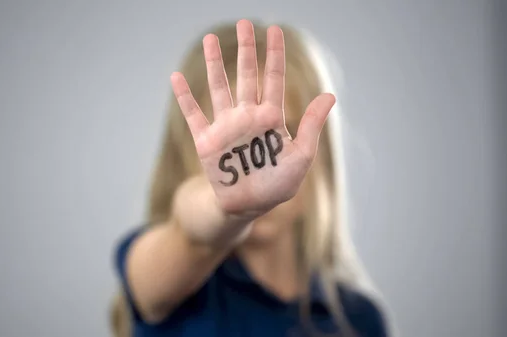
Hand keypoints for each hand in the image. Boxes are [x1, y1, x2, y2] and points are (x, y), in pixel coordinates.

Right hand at [171, 20, 334, 215]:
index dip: (273, 55)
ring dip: (213, 64)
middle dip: (245, 49)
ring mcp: (225, 126)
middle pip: (245, 75)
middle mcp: (247, 116)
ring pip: (219, 87)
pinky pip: (193, 114)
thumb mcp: (300, 158)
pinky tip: (176, 78)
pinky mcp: (206, 141)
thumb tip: (329, 95)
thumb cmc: (276, 186)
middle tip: (244, 23)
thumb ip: (311, 126)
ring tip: (209, 39)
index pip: (273, 79)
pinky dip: (185, 97)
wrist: (246, 207)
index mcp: (271, 118)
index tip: (274, 30)